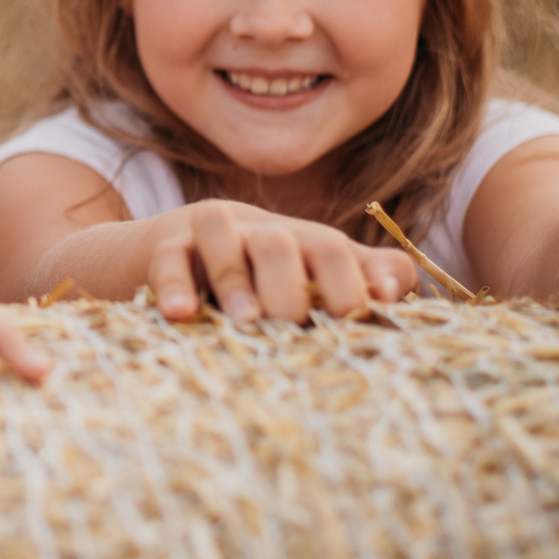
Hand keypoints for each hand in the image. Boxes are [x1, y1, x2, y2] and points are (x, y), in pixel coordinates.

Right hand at [140, 200, 414, 323]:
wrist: (185, 248)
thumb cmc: (271, 277)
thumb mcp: (319, 275)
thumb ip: (366, 276)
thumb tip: (393, 290)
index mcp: (302, 242)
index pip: (331, 248)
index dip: (347, 281)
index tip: (353, 320)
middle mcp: (257, 232)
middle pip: (278, 240)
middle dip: (288, 285)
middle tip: (292, 326)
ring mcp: (209, 237)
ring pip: (219, 232)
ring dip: (234, 276)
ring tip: (244, 320)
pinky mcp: (165, 248)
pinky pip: (167, 257)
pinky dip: (173, 284)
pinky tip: (180, 315)